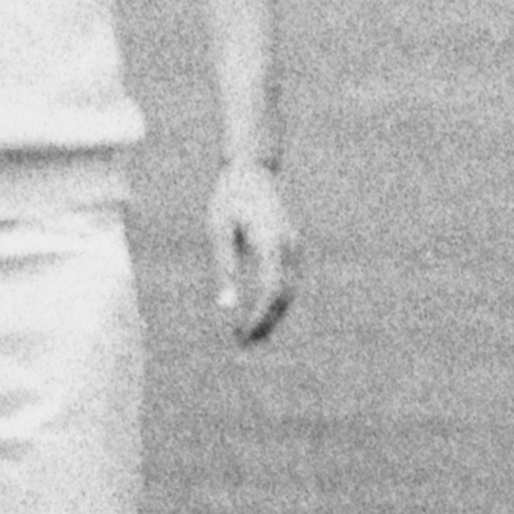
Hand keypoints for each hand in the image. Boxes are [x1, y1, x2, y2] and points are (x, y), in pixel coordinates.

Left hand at [210, 157, 297, 343]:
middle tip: (244, 344)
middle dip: (266, 323)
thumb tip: (226, 307)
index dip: (258, 318)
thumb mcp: (218, 231)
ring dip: (272, 316)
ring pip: (289, 292)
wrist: (251, 169)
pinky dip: (275, 301)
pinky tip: (259, 313)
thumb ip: (225, 268)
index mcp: (270, 242)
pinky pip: (288, 282)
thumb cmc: (229, 197)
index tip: (241, 335)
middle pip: (284, 297)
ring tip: (250, 335)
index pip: (270, 292)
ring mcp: (294, 247)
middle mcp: (289, 247)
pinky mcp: (292, 247)